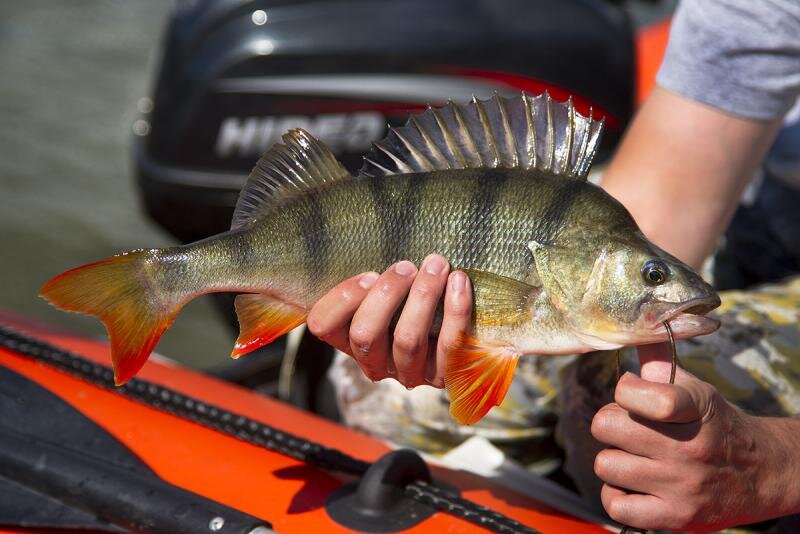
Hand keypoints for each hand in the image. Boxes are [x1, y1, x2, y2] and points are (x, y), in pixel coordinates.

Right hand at [307, 254, 471, 387]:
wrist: (463, 339)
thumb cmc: (414, 302)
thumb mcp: (386, 291)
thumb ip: (373, 278)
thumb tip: (368, 237)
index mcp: (349, 339)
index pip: (324, 325)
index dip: (343, 298)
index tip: (370, 274)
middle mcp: (374, 362)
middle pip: (365, 334)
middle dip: (386, 294)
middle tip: (407, 267)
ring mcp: (408, 373)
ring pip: (407, 341)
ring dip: (422, 297)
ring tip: (437, 266)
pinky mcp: (442, 375)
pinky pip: (448, 345)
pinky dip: (455, 310)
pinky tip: (459, 281)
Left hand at [591, 343, 799, 530]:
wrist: (760, 474)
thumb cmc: (714, 425)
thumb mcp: (696, 389)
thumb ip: (659, 361)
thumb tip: (635, 327)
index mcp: (694, 408)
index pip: (647, 395)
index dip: (625, 390)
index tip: (632, 392)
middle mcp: (688, 448)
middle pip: (607, 426)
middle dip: (611, 422)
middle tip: (629, 427)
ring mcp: (681, 485)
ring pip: (605, 464)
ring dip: (613, 459)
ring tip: (634, 457)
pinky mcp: (674, 517)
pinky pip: (616, 504)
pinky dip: (615, 494)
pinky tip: (631, 484)